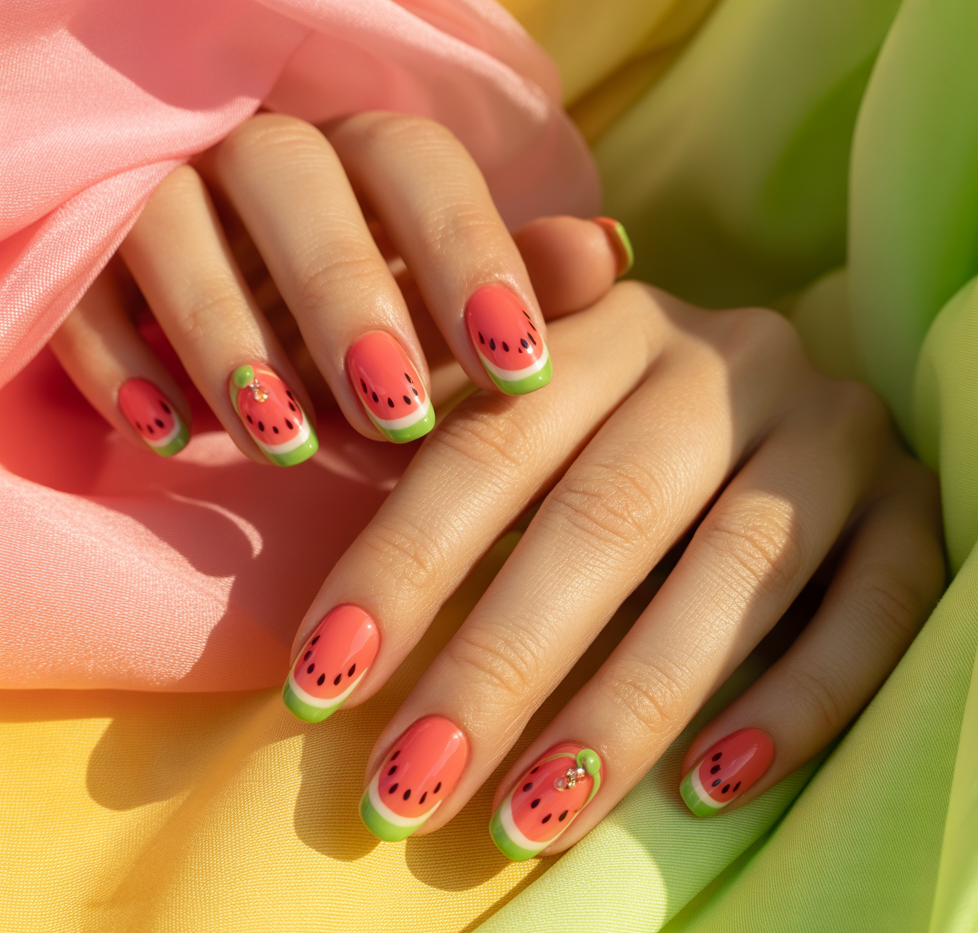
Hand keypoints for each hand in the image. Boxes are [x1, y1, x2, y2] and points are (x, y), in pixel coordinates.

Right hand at [48, 112, 630, 462]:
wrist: (237, 335)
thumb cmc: (364, 328)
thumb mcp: (440, 315)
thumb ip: (511, 281)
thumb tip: (609, 252)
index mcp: (361, 161)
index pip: (419, 165)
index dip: (469, 255)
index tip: (520, 368)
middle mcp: (259, 155)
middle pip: (291, 179)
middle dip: (345, 296)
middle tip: (397, 413)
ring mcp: (158, 190)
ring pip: (170, 221)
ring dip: (227, 335)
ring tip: (283, 441)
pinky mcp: (77, 250)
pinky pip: (78, 287)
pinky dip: (116, 360)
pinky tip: (167, 436)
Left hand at [279, 282, 943, 856]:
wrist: (777, 393)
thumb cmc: (612, 416)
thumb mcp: (532, 389)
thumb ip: (453, 409)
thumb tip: (331, 444)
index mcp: (612, 326)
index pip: (491, 448)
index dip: (402, 567)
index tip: (323, 687)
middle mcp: (731, 364)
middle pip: (607, 520)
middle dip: (500, 666)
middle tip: (408, 792)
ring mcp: (833, 435)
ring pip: (735, 578)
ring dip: (625, 713)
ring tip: (526, 822)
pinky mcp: (911, 509)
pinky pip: (874, 611)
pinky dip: (796, 706)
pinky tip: (707, 791)